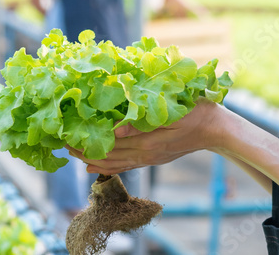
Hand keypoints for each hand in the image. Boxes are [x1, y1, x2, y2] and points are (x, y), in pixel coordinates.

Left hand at [65, 100, 222, 174]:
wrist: (215, 129)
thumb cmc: (196, 111)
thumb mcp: (172, 111)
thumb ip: (143, 121)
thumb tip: (115, 129)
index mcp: (149, 141)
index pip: (111, 144)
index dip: (89, 140)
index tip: (70, 134)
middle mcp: (147, 153)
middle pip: (109, 155)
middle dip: (85, 150)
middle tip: (63, 143)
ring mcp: (150, 158)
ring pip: (115, 164)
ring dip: (93, 160)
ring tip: (74, 155)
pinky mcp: (153, 158)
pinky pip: (126, 166)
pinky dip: (108, 167)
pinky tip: (95, 167)